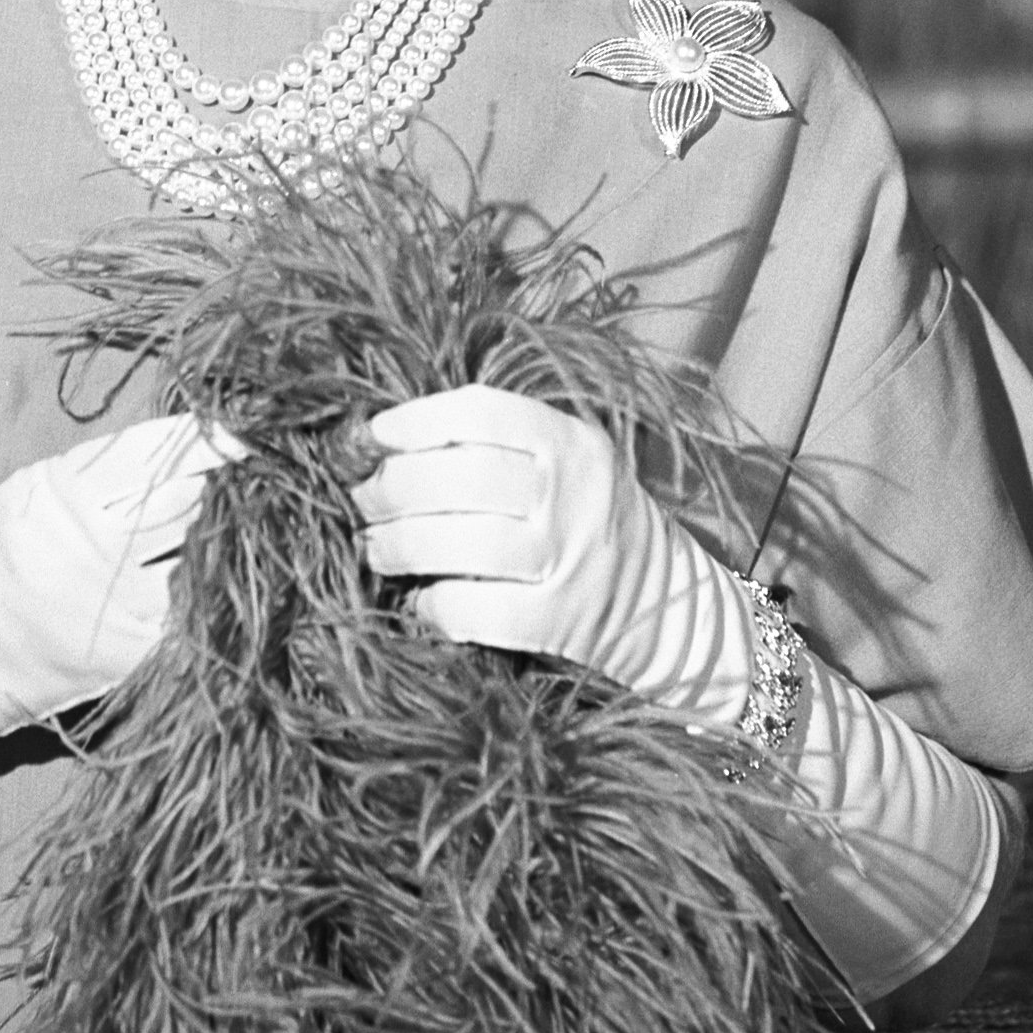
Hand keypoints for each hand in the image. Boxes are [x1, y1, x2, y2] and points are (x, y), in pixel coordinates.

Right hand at [0, 412, 241, 730]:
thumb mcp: (30, 496)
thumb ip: (99, 474)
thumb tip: (188, 450)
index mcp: (58, 492)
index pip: (153, 452)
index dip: (205, 440)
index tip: (242, 432)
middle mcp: (86, 546)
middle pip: (184, 500)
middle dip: (219, 487)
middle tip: (250, 479)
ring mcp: (108, 605)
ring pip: (195, 556)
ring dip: (219, 540)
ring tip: (229, 530)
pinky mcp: (124, 656)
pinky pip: (186, 614)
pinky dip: (202, 596)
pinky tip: (210, 586)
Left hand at [349, 383, 724, 701]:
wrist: (671, 603)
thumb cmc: (589, 518)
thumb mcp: (564, 460)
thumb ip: (494, 444)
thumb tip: (384, 443)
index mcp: (569, 439)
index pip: (479, 411)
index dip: (413, 420)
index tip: (369, 437)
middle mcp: (574, 491)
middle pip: (463, 476)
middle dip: (393, 487)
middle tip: (362, 499)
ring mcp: (570, 558)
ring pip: (464, 543)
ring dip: (400, 546)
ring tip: (376, 548)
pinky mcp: (562, 621)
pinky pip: (479, 612)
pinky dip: (436, 606)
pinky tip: (421, 602)